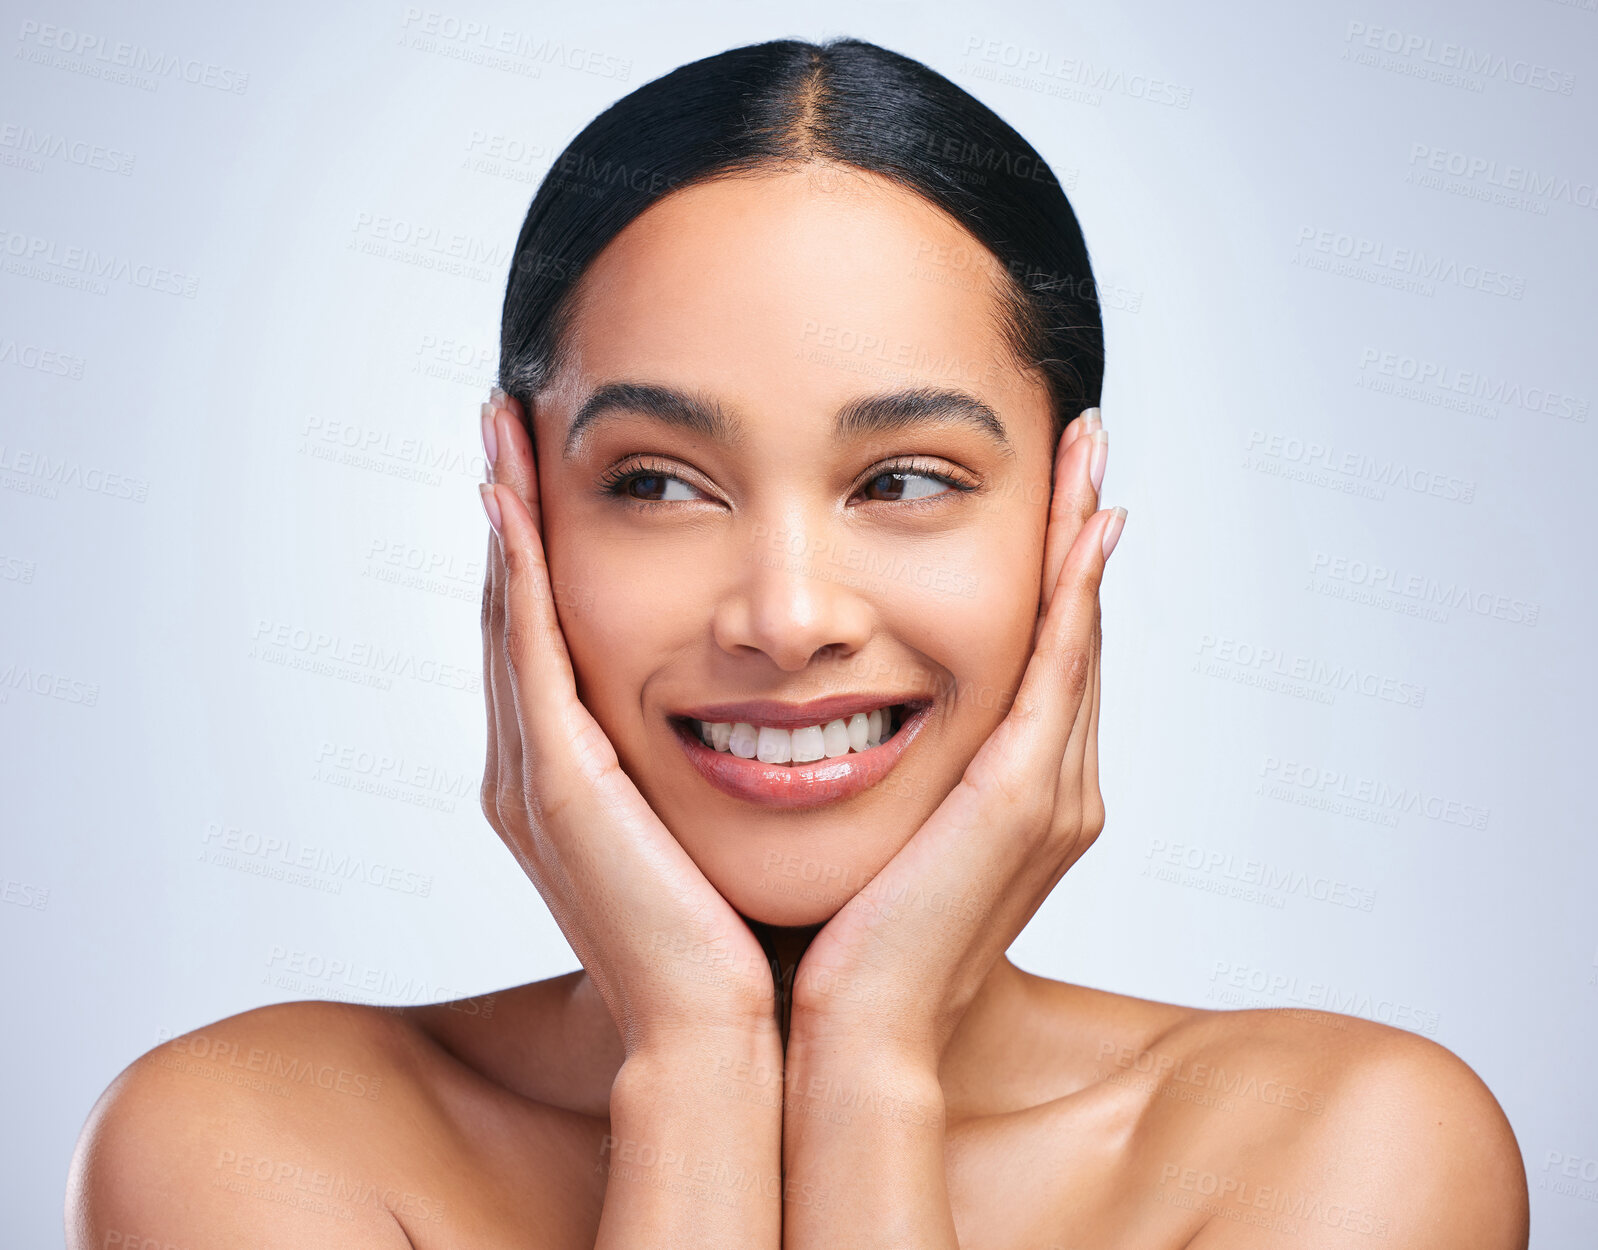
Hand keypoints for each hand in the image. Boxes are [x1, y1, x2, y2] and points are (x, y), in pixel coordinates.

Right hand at [478, 387, 777, 1052]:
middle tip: (507, 417)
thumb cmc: (737, 937)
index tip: (549, 465)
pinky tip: (514, 500)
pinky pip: (529, 657)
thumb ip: (711, 761)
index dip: (541, 551)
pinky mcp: (553, 786)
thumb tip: (767, 710)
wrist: (721, 1034)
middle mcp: (536, 768)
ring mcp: (535, 776)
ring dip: (505, 518)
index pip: (551, 637)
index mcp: (576, 776)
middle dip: (509, 512)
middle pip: (514, 611)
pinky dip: (518, 576)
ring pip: (510, 618)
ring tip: (501, 426)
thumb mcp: (720, 824)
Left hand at [788, 408, 1121, 1065]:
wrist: (844, 1038)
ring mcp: (1050, 793)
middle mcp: (1051, 787)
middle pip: (1071, 631)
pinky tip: (1084, 519)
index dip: (1051, 571)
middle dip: (1080, 532)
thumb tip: (821, 713)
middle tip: (1083, 438)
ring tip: (1087, 447)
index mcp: (1012, 796)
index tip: (1049, 490)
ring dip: (1083, 536)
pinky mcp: (1026, 798)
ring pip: (1075, 635)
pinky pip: (1061, 668)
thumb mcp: (860, 832)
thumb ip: (872, 768)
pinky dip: (1075, 590)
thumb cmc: (837, 942)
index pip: (1038, 658)